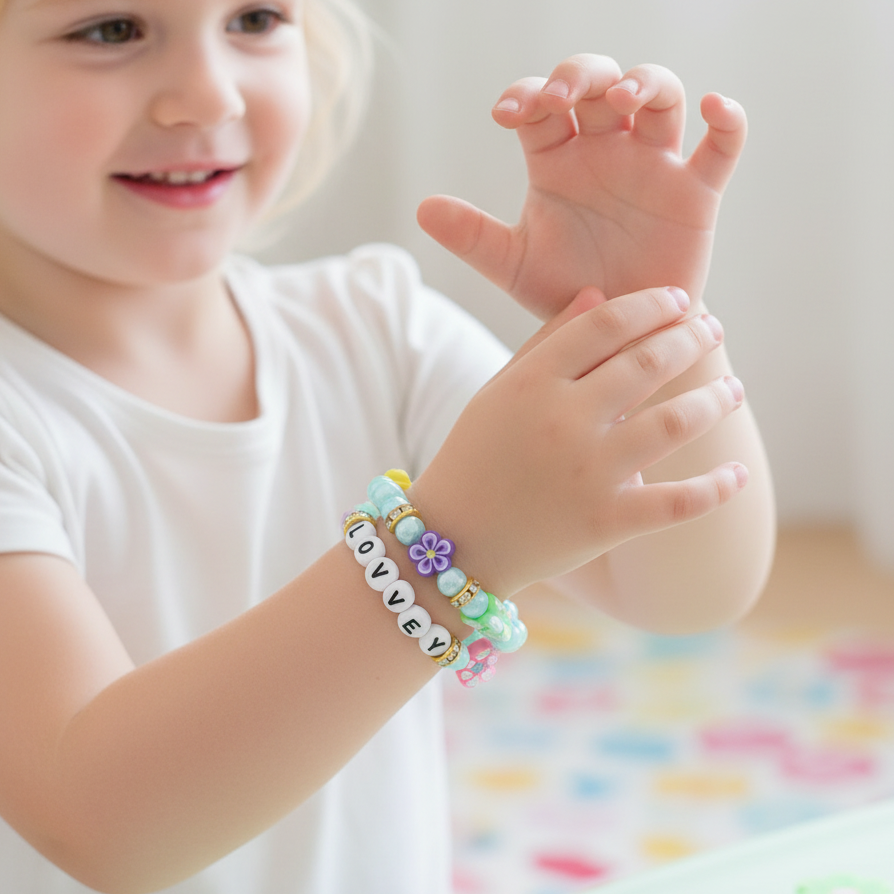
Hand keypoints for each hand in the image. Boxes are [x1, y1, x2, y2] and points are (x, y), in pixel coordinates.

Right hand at [410, 286, 746, 595]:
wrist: (455, 542)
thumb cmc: (475, 459)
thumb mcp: (497, 392)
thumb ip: (545, 343)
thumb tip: (599, 295)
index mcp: (530, 384)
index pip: (605, 324)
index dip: (650, 305)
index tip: (677, 299)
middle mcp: (562, 422)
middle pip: (647, 364)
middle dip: (691, 340)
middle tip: (712, 330)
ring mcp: (588, 474)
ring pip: (674, 424)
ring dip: (715, 402)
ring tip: (734, 390)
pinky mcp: (606, 523)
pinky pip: (678, 502)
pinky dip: (716, 488)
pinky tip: (740, 473)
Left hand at [417, 55, 746, 320]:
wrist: (616, 340)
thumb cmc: (566, 294)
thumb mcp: (515, 265)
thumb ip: (474, 237)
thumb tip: (422, 209)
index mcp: (558, 159)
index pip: (542, 106)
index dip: (526, 96)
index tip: (506, 114)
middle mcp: (606, 152)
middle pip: (600, 83)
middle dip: (580, 78)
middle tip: (560, 100)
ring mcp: (654, 167)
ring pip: (660, 97)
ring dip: (645, 83)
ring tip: (624, 99)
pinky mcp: (696, 193)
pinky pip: (722, 147)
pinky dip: (728, 122)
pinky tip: (715, 108)